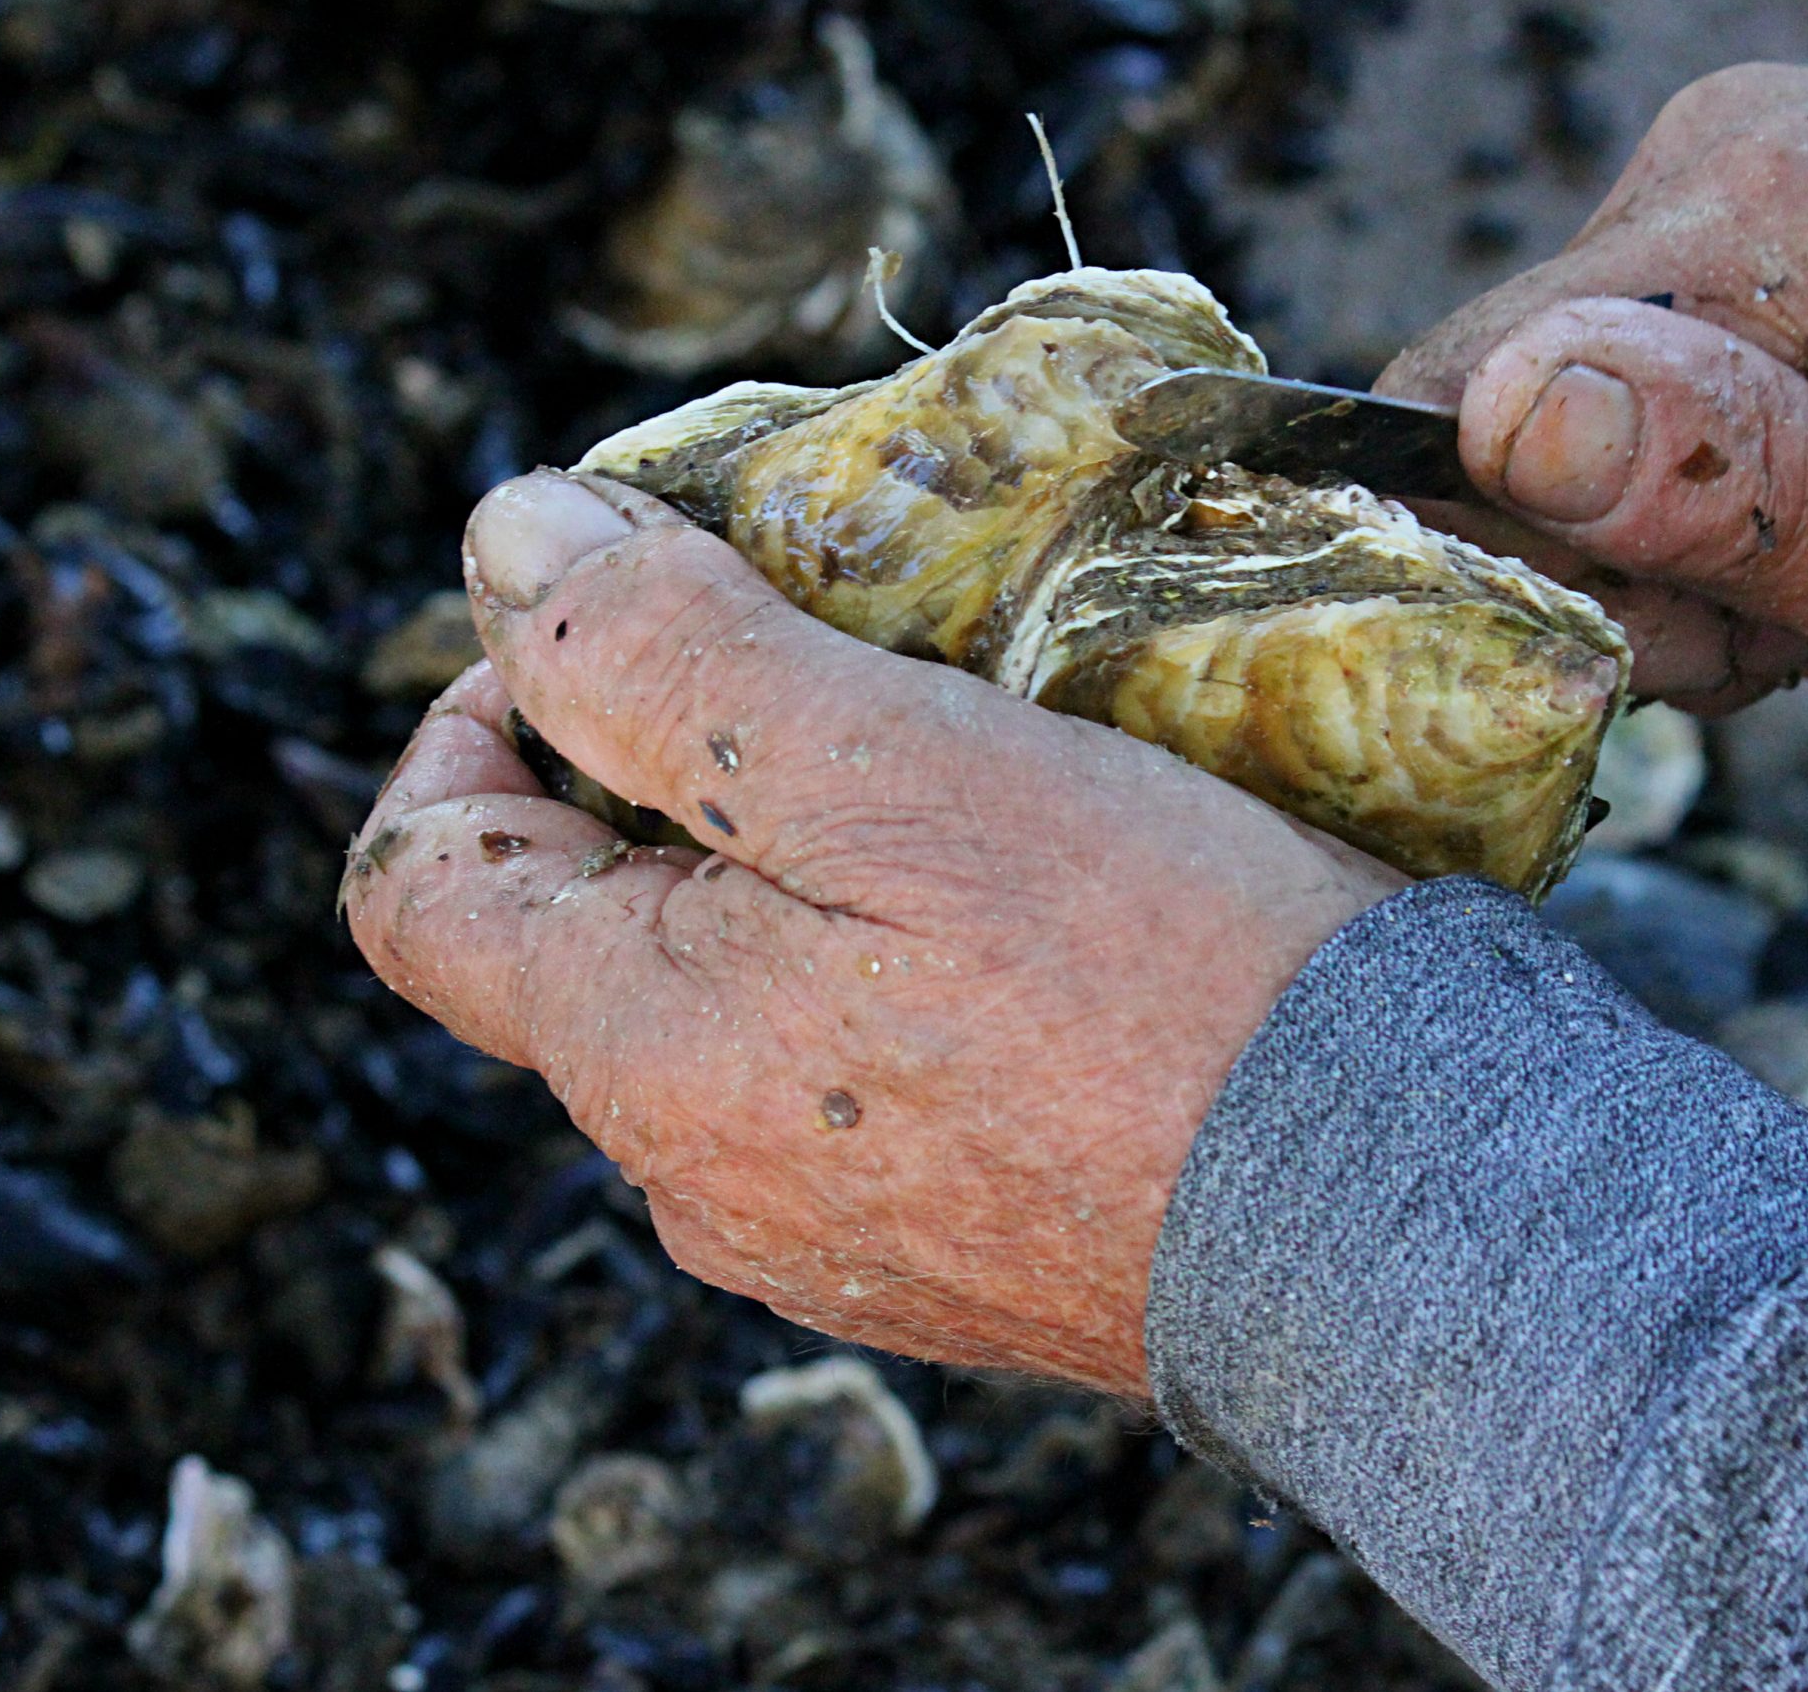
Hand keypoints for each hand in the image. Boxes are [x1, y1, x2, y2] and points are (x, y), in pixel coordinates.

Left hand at [343, 472, 1400, 1395]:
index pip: (419, 889)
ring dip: (779, 882)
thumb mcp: (887, 762)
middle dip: (653, 788)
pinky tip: (1013, 934)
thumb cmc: (1146, 974)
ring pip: (720, 1015)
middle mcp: (695, 1181)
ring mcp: (817, 1243)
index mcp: (638, 1059)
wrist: (1388, 1220)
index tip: (602, 634)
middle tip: (819, 672)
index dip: (471, 726)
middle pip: (580, 944)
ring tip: (939, 789)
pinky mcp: (936, 1267)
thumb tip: (503, 540)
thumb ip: (663, 655)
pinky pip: (840, 1091)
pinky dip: (873, 982)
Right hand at [1381, 63, 1807, 734]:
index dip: (1509, 556)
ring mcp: (1755, 164)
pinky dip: (1726, 473)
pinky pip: (1664, 366)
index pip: (1449, 400)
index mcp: (1737, 229)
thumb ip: (1718, 491)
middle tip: (1795, 619)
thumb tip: (1497, 419)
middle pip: (1517, 408)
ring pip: (1586, 402)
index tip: (1664, 633)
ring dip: (1680, 531)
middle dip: (1619, 557)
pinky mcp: (1789, 199)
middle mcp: (1718, 157)